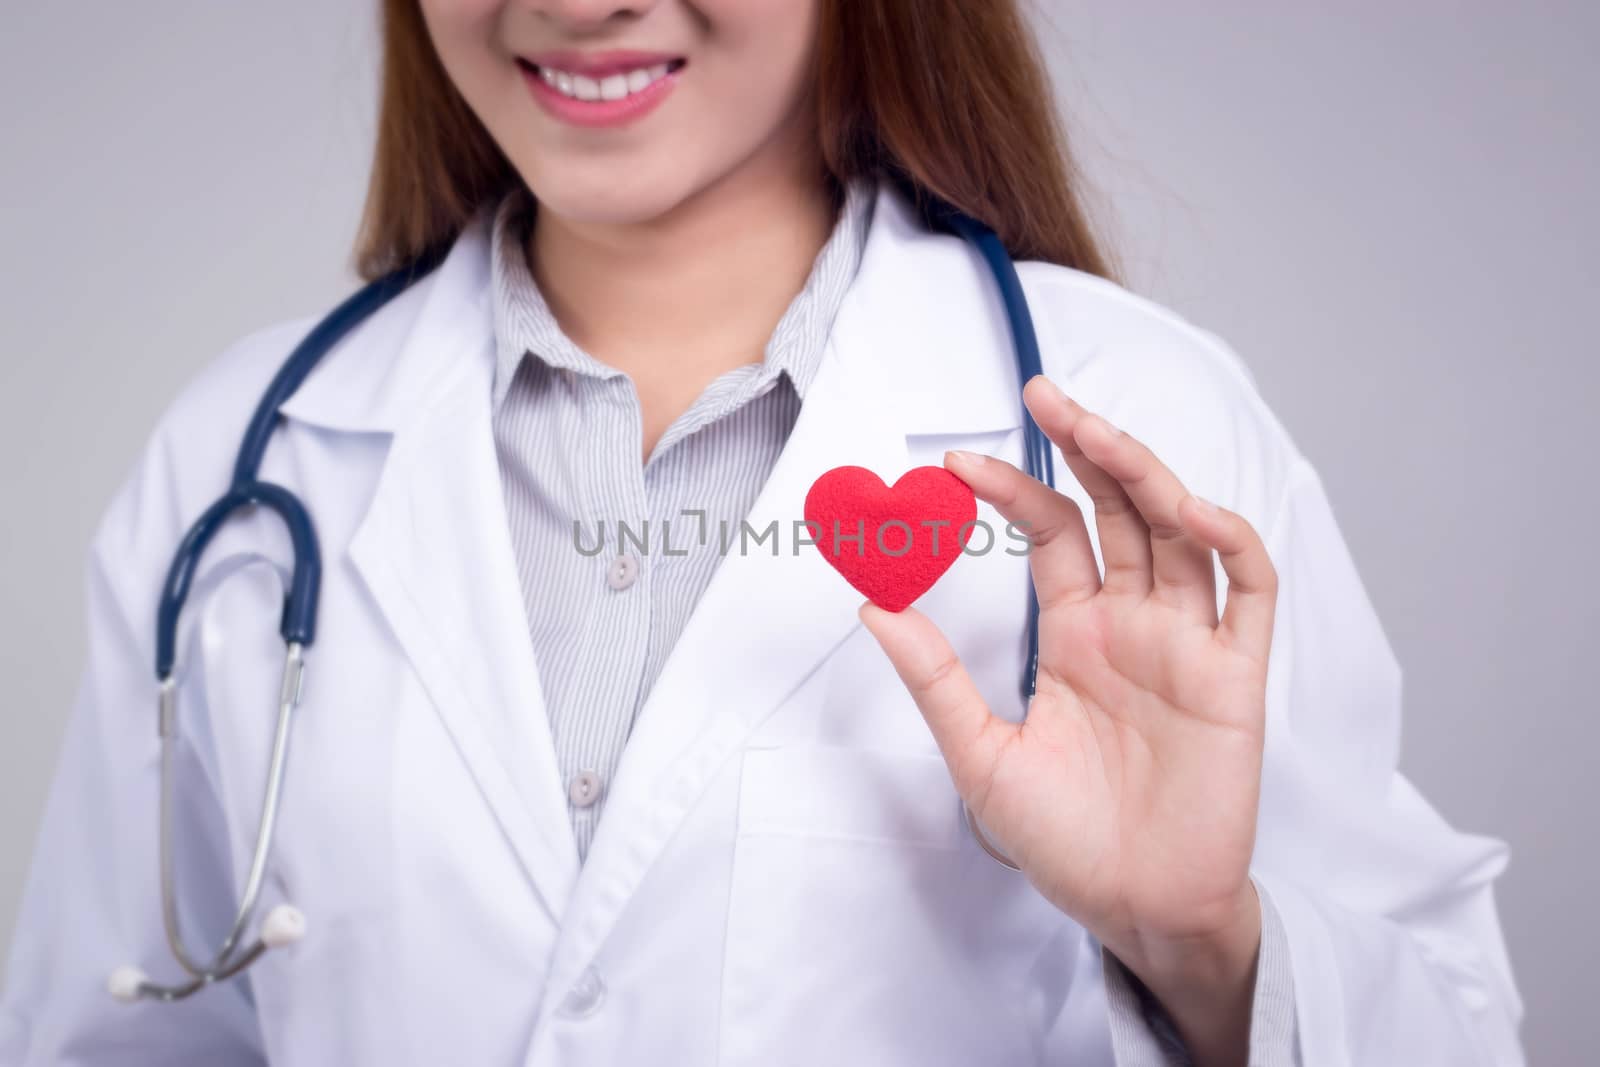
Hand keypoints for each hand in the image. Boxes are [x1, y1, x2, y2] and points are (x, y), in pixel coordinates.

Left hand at [859, 373, 1277, 1064]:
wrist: (1134, 909)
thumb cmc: (1064, 840)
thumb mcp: (979, 755)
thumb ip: (933, 678)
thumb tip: (869, 604)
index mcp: (1075, 634)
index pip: (1050, 535)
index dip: (1010, 491)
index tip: (951, 466)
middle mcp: (1133, 624)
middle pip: (1118, 510)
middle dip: (1084, 448)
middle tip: (1039, 394)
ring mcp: (1188, 643)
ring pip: (1179, 531)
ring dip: (1144, 474)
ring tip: (1093, 430)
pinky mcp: (1237, 676)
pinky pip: (1248, 590)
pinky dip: (1227, 540)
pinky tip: (1188, 511)